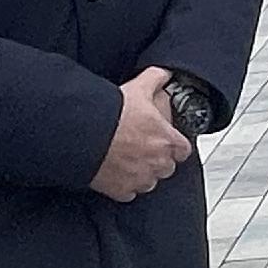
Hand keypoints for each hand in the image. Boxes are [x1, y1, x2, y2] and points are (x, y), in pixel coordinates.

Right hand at [92, 66, 193, 201]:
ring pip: (149, 182)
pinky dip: (123, 187)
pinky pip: (128, 193)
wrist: (83, 133)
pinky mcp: (121, 190)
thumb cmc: (112, 113)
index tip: (166, 142)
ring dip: (142, 174)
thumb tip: (164, 73)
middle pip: (167, 167)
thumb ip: (155, 79)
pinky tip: (114, 173)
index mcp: (167, 141)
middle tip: (142, 149)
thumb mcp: (138, 89)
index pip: (183, 150)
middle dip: (157, 160)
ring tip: (126, 161)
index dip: (175, 146)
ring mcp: (140, 179)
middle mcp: (158, 163)